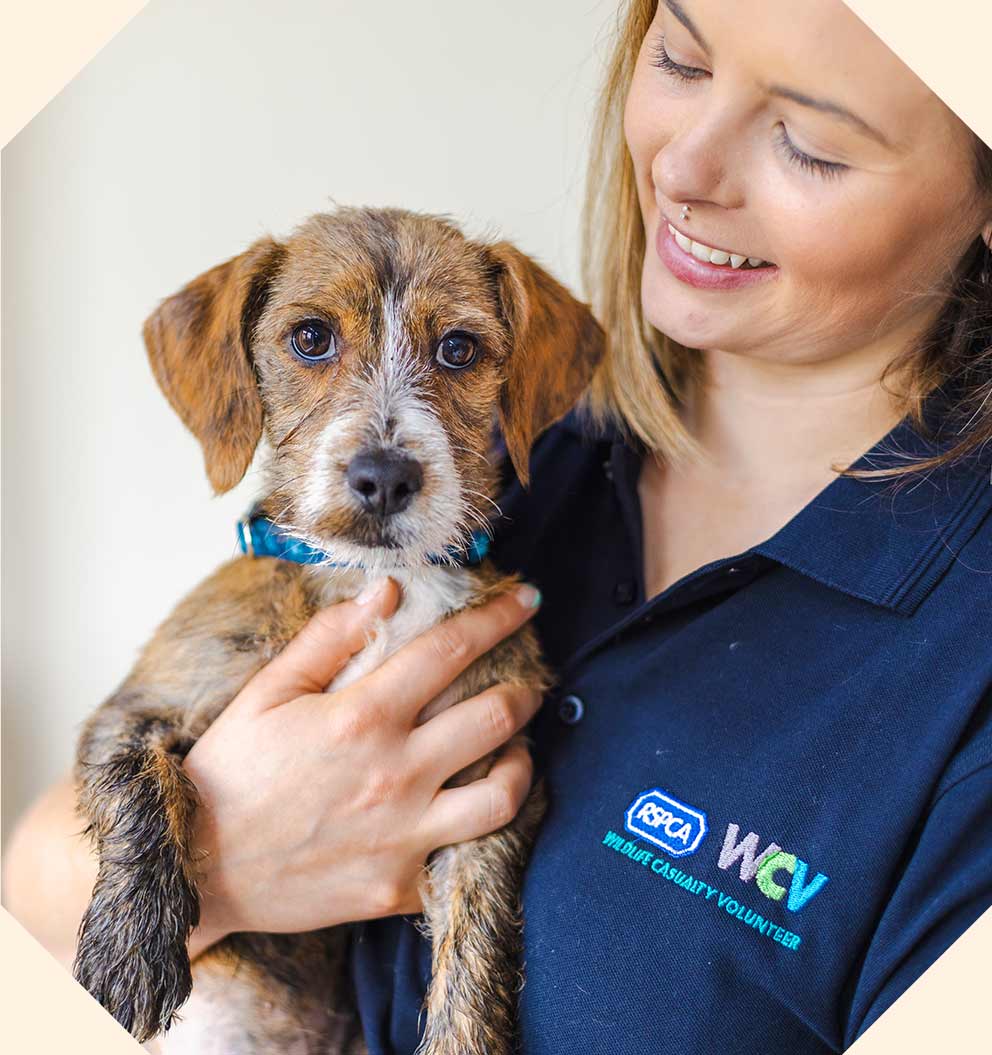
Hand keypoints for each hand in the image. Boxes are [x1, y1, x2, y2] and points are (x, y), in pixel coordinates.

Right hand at [182, 578, 542, 951]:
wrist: (198, 869)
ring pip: (504, 793)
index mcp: (363, 717)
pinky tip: (477, 808)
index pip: (453, 649)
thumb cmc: (231, 773)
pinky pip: (470, 857)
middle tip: (531, 680)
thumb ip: (329, 638)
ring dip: (522, 761)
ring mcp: (404, 835)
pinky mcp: (400, 887)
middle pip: (497, 717)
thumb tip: (386, 590)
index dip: (500, 618)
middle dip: (528, 688)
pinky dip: (487, 831)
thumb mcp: (266, 693)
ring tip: (516, 748)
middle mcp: (396, 773)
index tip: (528, 600)